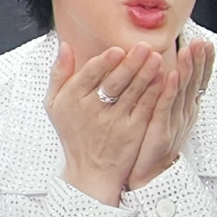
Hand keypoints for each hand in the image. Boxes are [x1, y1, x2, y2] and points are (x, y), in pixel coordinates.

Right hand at [45, 40, 166, 206]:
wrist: (89, 170)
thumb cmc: (73, 132)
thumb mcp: (55, 103)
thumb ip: (59, 73)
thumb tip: (65, 46)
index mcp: (73, 99)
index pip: (90, 75)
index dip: (105, 62)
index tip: (117, 50)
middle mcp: (92, 110)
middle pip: (113, 83)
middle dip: (130, 64)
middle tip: (143, 47)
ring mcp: (114, 121)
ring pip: (132, 93)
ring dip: (145, 74)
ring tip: (156, 58)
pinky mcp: (132, 131)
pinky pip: (144, 108)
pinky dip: (153, 92)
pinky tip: (162, 79)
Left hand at [127, 39, 213, 188]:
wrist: (148, 174)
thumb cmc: (153, 142)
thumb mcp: (166, 115)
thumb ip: (170, 94)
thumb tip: (171, 70)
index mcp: (187, 108)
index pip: (198, 81)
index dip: (203, 62)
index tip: (206, 43)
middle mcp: (185, 113)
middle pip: (195, 82)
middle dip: (199, 61)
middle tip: (201, 42)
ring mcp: (175, 121)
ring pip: (183, 91)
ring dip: (187, 69)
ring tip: (190, 50)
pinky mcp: (161, 129)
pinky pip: (166, 106)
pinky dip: (170, 90)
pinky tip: (171, 75)